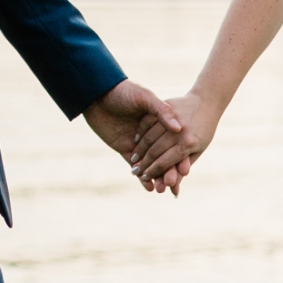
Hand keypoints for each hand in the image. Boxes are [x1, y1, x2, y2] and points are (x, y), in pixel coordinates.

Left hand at [81, 79, 187, 193]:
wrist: (98, 94)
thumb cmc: (124, 92)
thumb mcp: (144, 98)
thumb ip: (161, 111)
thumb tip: (178, 128)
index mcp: (160, 124)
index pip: (174, 145)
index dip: (179, 158)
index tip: (185, 171)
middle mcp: (152, 136)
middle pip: (164, 158)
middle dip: (169, 173)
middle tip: (173, 185)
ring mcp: (138, 144)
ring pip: (151, 165)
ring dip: (157, 178)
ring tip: (163, 190)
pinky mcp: (125, 149)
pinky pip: (136, 166)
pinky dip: (142, 178)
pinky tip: (149, 187)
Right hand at [131, 92, 218, 191]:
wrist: (206, 102)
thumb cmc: (204, 131)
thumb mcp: (197, 150)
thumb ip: (183, 167)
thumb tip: (173, 189)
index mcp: (189, 143)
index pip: (166, 161)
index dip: (154, 172)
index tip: (145, 178)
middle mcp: (180, 131)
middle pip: (155, 151)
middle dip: (144, 163)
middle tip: (135, 172)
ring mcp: (172, 117)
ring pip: (149, 137)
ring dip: (139, 150)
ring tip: (134, 159)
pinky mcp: (166, 106)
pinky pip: (148, 122)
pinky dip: (140, 133)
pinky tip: (135, 141)